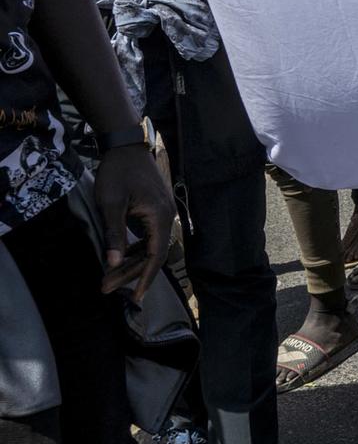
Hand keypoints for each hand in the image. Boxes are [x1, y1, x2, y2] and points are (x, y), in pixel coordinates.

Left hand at [93, 142, 171, 298]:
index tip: (135, 297)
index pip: (155, 256)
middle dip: (129, 273)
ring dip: (130, 262)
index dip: (144, 278)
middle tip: (105, 288)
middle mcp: (166, 216)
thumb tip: (112, 264)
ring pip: (150, 246)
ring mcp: (162, 212)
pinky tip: (120, 257)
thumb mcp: (111, 204)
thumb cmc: (117, 173)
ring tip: (108, 278)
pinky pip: (148, 236)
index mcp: (159, 217)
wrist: (126, 146)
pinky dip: (135, 249)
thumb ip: (114, 235)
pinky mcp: (156, 209)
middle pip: (151, 254)